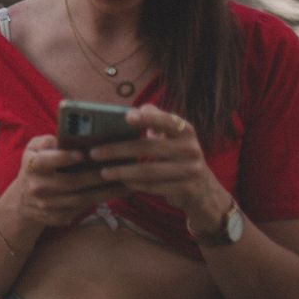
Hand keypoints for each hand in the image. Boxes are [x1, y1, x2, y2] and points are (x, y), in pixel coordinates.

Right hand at [9, 134, 129, 228]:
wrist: (22, 202)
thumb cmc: (36, 167)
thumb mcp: (33, 150)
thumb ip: (45, 142)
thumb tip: (63, 137)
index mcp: (32, 166)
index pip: (45, 161)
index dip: (62, 158)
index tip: (81, 154)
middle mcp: (38, 187)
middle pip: (70, 183)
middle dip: (96, 176)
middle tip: (118, 169)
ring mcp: (48, 205)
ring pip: (81, 199)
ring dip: (105, 192)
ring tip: (125, 183)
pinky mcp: (59, 217)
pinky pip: (83, 209)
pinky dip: (101, 201)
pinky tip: (116, 193)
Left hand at [95, 105, 228, 227]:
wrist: (203, 189)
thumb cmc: (177, 156)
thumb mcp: (171, 136)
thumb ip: (155, 120)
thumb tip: (134, 109)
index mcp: (185, 130)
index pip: (166, 121)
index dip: (148, 118)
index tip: (127, 117)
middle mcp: (191, 149)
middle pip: (149, 148)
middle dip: (119, 150)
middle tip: (94, 153)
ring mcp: (191, 170)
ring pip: (150, 171)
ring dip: (123, 171)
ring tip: (103, 172)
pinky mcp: (187, 190)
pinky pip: (155, 187)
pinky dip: (136, 185)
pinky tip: (121, 183)